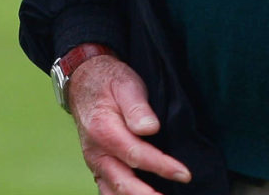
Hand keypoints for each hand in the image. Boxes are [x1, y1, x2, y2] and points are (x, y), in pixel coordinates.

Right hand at [70, 55, 192, 192]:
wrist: (84, 83)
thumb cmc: (109, 83)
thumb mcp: (125, 84)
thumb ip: (137, 107)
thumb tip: (150, 128)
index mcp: (103, 130)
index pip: (135, 155)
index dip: (161, 166)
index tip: (184, 173)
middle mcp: (96, 152)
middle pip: (122, 182)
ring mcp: (95, 162)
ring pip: (113, 192)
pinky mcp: (98, 168)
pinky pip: (108, 190)